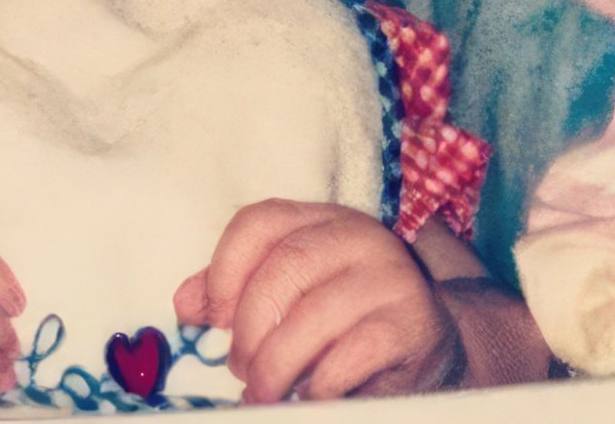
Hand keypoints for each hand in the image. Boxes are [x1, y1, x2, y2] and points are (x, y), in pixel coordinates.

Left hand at [174, 199, 462, 403]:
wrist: (428, 343)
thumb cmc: (345, 317)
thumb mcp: (291, 293)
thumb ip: (239, 291)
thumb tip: (186, 304)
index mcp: (321, 220)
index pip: (259, 221)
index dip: (225, 268)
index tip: (215, 317)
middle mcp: (359, 237)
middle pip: (284, 267)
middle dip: (250, 327)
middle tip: (241, 368)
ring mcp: (390, 277)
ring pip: (313, 315)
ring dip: (275, 364)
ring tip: (264, 392)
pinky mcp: (411, 324)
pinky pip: (349, 357)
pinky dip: (316, 385)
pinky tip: (308, 395)